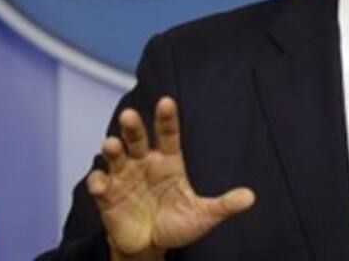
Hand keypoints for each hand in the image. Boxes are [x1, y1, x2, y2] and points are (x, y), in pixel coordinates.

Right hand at [87, 97, 254, 259]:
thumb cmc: (177, 224)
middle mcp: (145, 164)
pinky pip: (99, 185)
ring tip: (111, 144)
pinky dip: (97, 182)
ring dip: (112, 149)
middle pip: (138, 139)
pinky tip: (101, 184)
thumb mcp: (203, 215)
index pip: (168, 134)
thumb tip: (251, 197)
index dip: (166, 118)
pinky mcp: (108, 197)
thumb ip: (224, 205)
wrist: (151, 247)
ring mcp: (125, 178)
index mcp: (169, 162)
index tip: (166, 101)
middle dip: (133, 127)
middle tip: (129, 115)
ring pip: (116, 156)